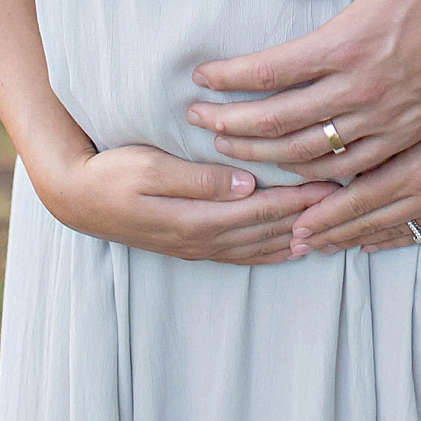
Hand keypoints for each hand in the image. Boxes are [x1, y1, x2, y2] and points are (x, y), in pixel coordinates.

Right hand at [30, 140, 343, 265]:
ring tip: (329, 228)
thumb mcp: (151, 168)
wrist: (76, 197)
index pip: (260, 211)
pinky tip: (289, 247)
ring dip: (293, 237)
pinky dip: (270, 250)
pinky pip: (241, 252)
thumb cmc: (112, 172)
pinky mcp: (190, 243)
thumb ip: (199, 178)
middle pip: (265, 231)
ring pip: (257, 246)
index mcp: (195, 218)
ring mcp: (196, 245)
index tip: (331, 184)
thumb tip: (246, 184)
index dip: (297, 200)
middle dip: (306, 216)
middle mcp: (201, 238)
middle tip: (345, 201)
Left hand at [184, 0, 420, 179]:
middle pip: (279, 123)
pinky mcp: (406, 137)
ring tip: (230, 149)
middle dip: (230, 126)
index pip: (269, 72)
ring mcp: (385, 120)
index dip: (228, 80)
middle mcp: (361, 90)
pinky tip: (290, 169)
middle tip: (197, 122)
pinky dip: (311, 175)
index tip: (200, 79)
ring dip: (262, 156)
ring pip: (309, 155)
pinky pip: (349, 170)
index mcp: (347, 43)